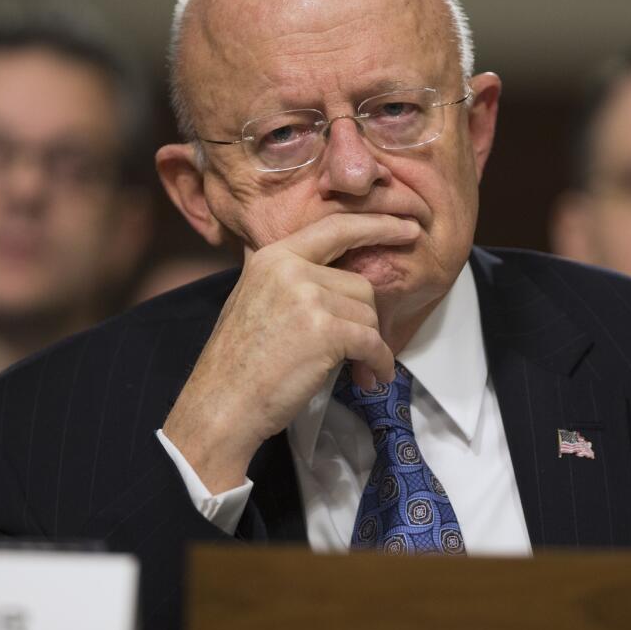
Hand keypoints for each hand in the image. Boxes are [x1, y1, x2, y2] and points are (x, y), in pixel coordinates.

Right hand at [161, 213, 418, 490]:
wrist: (222, 404)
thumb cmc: (239, 362)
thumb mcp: (256, 298)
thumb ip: (293, 278)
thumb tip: (340, 277)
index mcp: (274, 256)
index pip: (336, 228)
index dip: (377, 225)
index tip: (408, 227)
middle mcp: (291, 268)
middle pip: (360, 283)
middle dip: (365, 320)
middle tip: (361, 351)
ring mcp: (308, 298)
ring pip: (368, 314)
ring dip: (370, 346)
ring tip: (358, 370)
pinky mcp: (325, 331)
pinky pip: (372, 342)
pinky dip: (379, 362)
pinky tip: (371, 377)